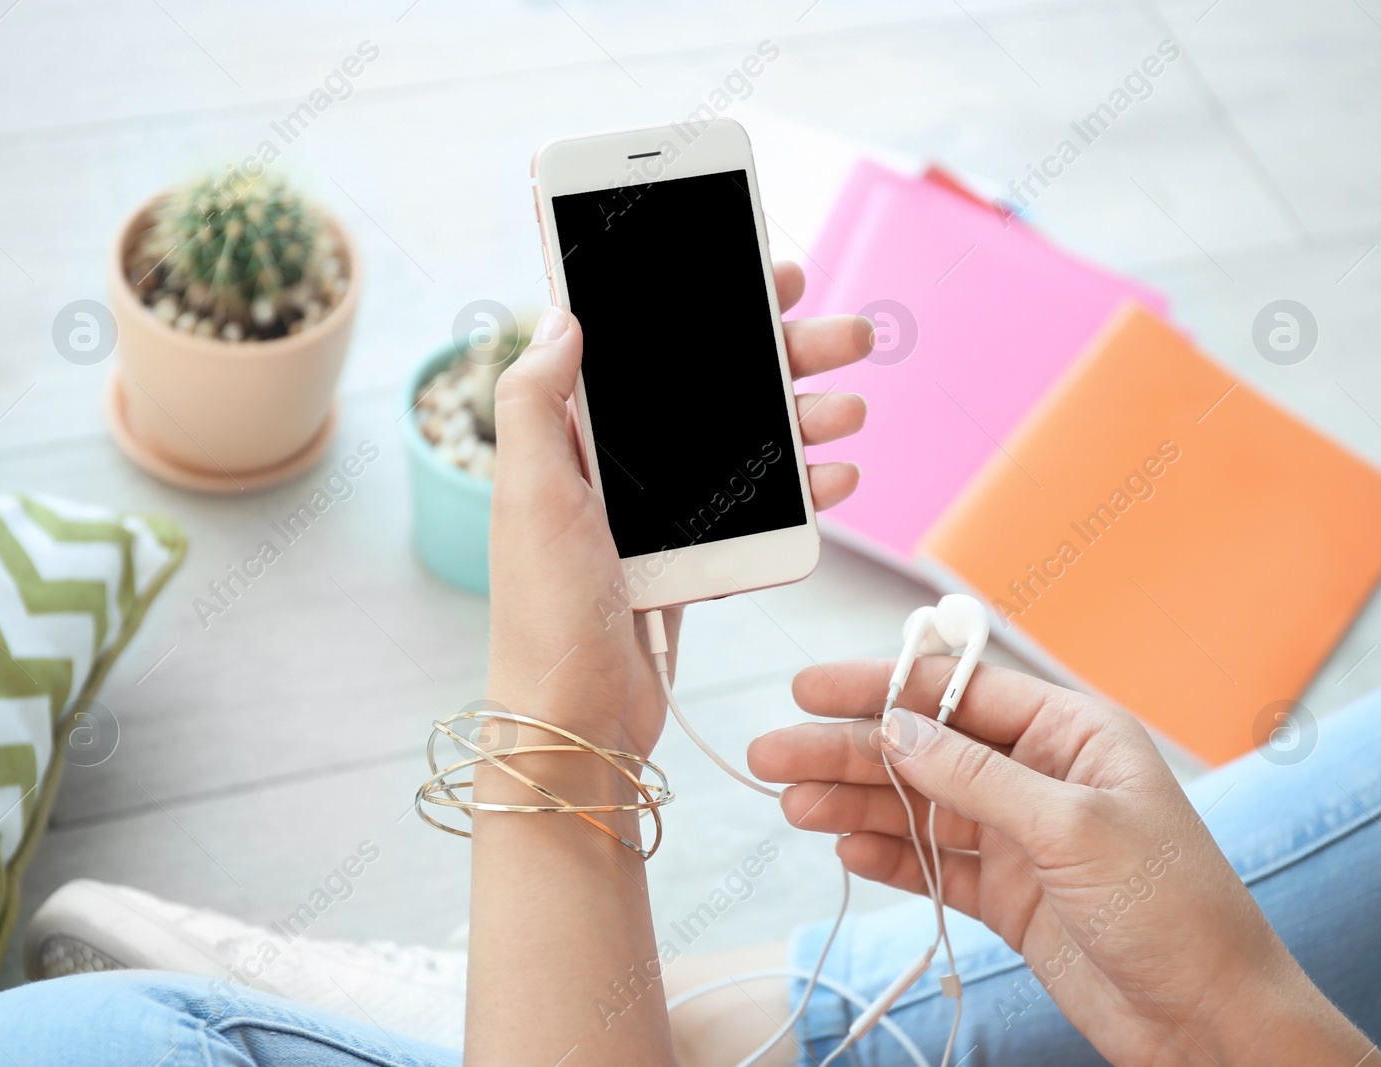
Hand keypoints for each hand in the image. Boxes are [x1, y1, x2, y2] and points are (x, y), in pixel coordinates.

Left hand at [486, 262, 871, 756]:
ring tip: (851, 407)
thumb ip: (535, 400)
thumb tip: (561, 315)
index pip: (648, 349)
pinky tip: (838, 479)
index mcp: (577, 438)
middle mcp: (621, 467)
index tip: (765, 277)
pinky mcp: (693, 560)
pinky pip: (759, 511)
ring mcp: (662, 514)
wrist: (576, 722)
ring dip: (805, 420)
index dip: (704, 305)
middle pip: (714, 390)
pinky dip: (802, 493)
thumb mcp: (529, 494)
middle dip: (783, 357)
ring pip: (749, 447)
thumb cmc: (544, 611)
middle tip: (846, 335)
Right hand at [747, 660, 1380, 1065]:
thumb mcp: (1072, 829)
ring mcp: (1023, 837)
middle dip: (848, 751)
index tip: (812, 689)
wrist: (1211, 1022)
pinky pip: (935, 864)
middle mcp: (1042, 776)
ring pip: (920, 808)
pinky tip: (846, 849)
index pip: (960, 691)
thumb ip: (977, 778)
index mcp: (1073, 735)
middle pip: (926, 750)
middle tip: (773, 755)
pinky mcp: (1011, 895)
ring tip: (790, 805)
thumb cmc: (1174, 911)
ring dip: (855, 805)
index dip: (881, 686)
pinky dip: (890, 857)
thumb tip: (898, 727)